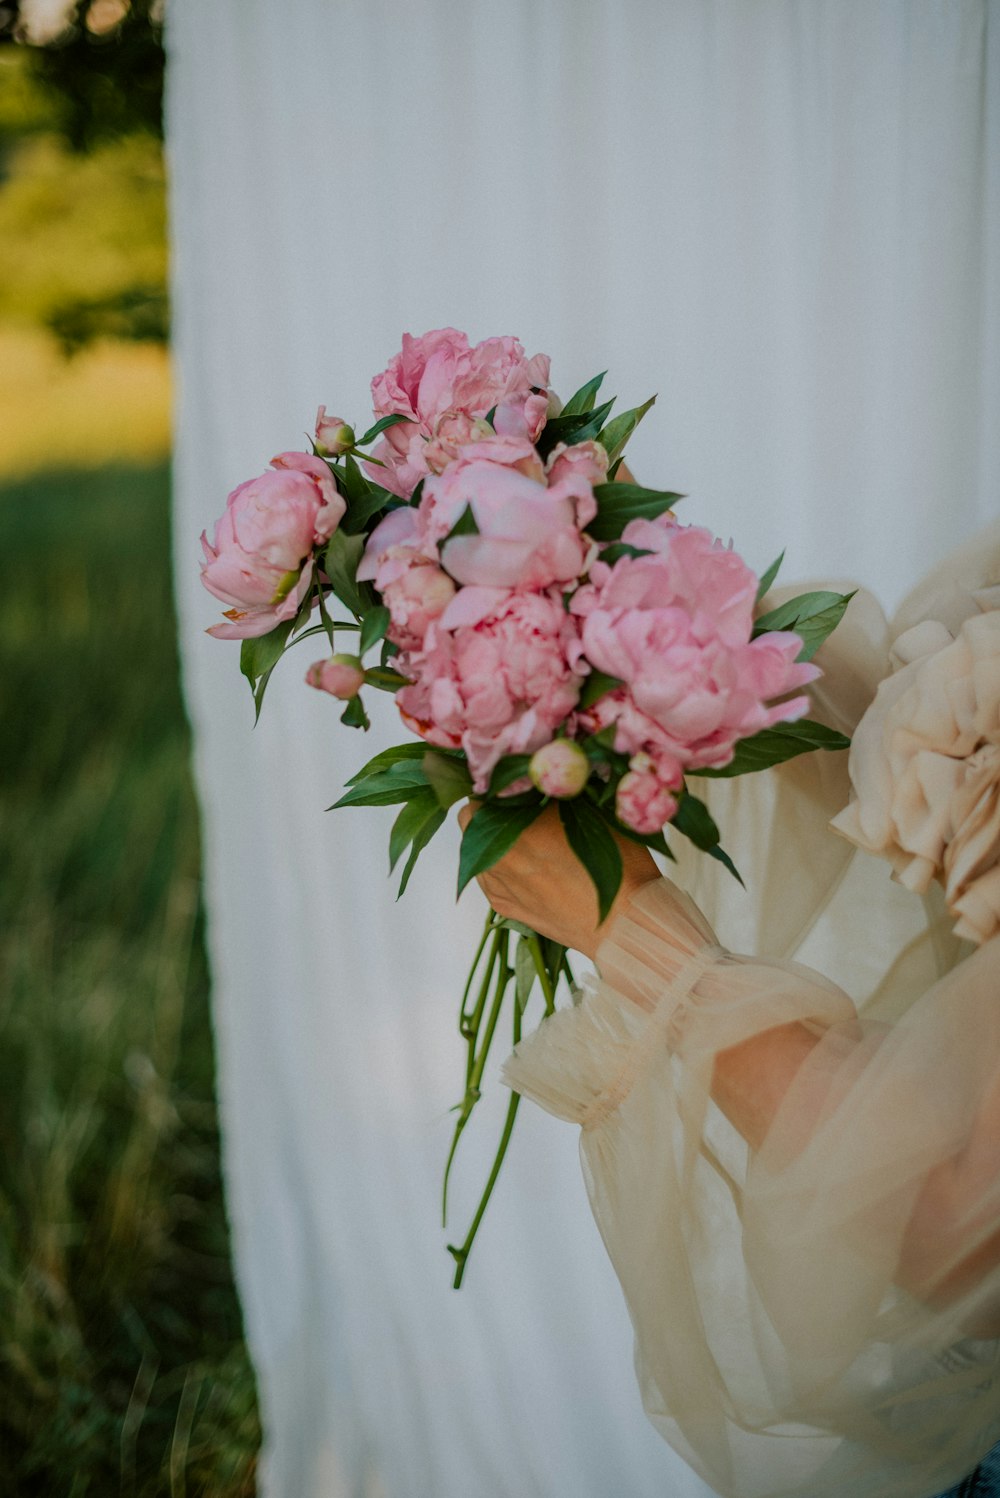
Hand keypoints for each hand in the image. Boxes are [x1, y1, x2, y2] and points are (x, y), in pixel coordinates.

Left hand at [457, 802, 659, 959]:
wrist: (626, 923)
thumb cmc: (618, 866)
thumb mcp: (595, 810)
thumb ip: (558, 791)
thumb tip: (542, 775)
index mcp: (515, 827)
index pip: (480, 792)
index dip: (497, 784)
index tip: (514, 783)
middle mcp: (496, 858)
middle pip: (470, 821)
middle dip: (489, 810)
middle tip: (518, 807)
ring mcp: (498, 886)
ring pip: (475, 851)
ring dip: (492, 840)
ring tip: (527, 839)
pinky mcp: (505, 908)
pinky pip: (489, 878)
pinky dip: (501, 867)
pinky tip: (528, 865)